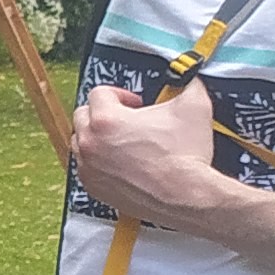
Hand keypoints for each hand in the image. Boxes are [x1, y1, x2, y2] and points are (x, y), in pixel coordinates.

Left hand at [73, 84, 233, 229]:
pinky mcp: (94, 187)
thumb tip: (189, 78)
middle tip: (127, 120)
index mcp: (105, 120)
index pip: (99, 93)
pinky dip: (99, 162)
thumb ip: (187, 85)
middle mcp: (90, 143)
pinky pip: (86, 167)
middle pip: (83, 116)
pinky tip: (121, 162)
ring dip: (97, 137)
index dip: (120, 94)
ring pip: (80, 142)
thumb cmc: (186, 156)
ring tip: (124, 141)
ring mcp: (89, 167)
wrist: (187, 195)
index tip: (135, 103)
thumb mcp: (193, 107)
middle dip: (103, 113)